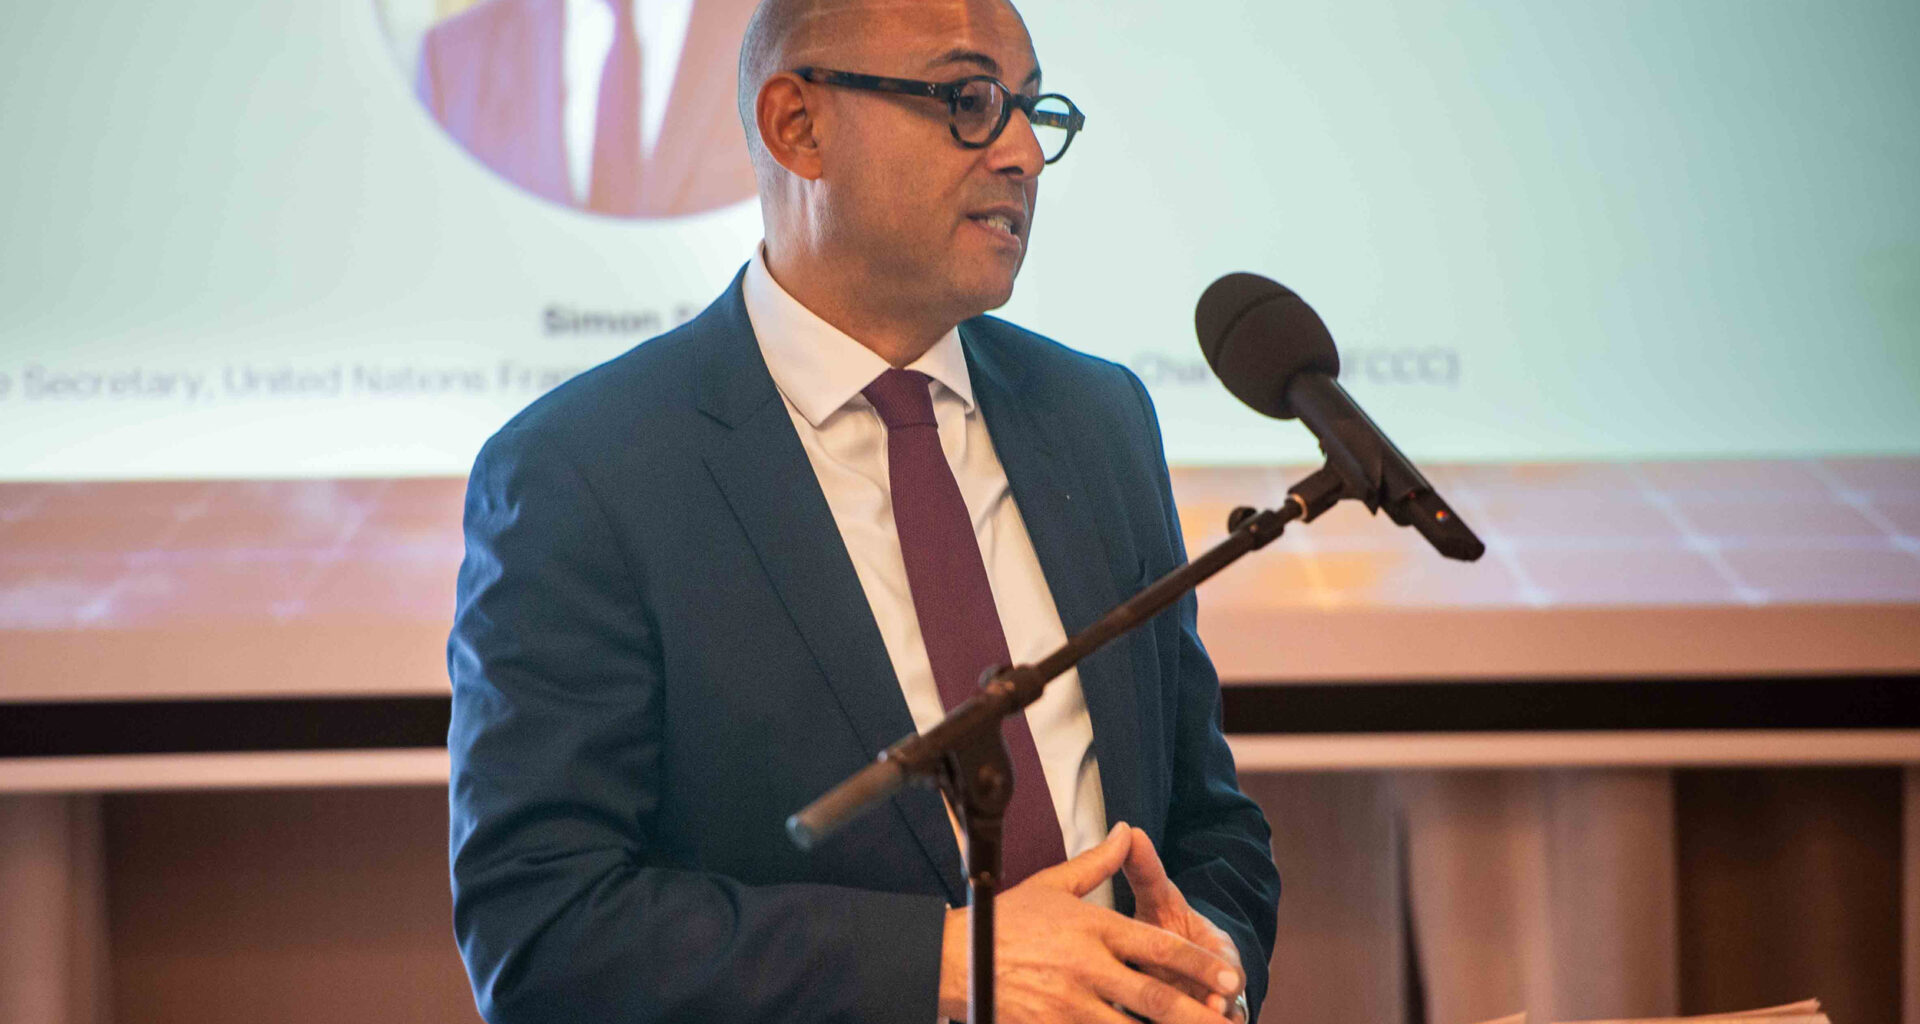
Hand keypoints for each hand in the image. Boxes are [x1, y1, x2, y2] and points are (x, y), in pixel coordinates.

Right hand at [937, 822, 1240, 1023]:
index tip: (1231, 977)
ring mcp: (1067, 1004)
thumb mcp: (1054, 885)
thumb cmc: (1007, 921)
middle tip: (1228, 1021)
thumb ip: (1098, 862)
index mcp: (1093, 928)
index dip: (1199, 963)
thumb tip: (1128, 830)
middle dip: (1196, 1014)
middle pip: (1154, 996)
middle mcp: (1085, 967)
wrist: (951, 956)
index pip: (1158, 945)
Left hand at [1123, 828, 1248, 1023]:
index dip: (1227, 982)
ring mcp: (1205, 1012)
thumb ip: (1146, 873)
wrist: (1173, 958)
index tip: (1220, 991)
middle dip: (1218, 1014)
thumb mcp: (1159, 899)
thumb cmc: (1168, 926)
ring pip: (1207, 1021)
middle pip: (1226, 1009)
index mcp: (1219, 956)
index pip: (1233, 972)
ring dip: (1199, 1022)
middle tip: (1211, 1014)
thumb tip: (1131, 831)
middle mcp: (1218, 989)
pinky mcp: (1187, 1021)